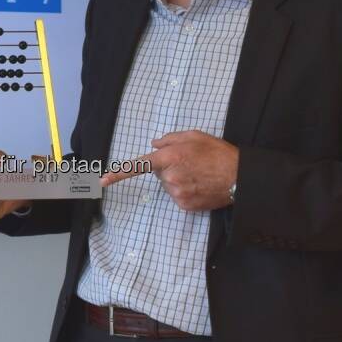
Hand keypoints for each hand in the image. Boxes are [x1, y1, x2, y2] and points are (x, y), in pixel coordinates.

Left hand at [100, 130, 237, 211]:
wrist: (239, 177)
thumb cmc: (218, 153)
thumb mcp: (194, 136)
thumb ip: (170, 138)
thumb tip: (154, 143)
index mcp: (169, 157)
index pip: (138, 165)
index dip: (119, 173)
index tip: (102, 181)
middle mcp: (169, 176)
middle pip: (158, 173)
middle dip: (169, 167)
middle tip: (190, 163)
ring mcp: (176, 193)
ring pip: (168, 185)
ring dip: (178, 179)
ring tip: (198, 174)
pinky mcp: (184, 205)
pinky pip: (177, 196)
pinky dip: (185, 190)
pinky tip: (200, 185)